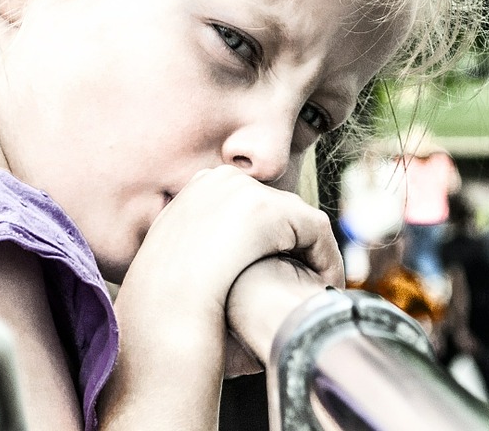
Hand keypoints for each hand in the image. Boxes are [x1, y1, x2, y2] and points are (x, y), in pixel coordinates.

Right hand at [102, 167, 343, 420]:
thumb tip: (206, 262)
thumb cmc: (161, 300)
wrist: (163, 309)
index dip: (262, 238)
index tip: (271, 268)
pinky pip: (316, 231)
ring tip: (313, 286)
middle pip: (272, 207)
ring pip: (297, 219)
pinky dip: (327, 259)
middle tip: (300, 277)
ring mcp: (247, 192)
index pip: (244, 203)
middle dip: (287, 242)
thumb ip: (193, 251)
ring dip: (309, 253)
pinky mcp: (275, 211)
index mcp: (195, 190)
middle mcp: (220, 181)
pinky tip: (325, 287)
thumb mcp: (172, 262)